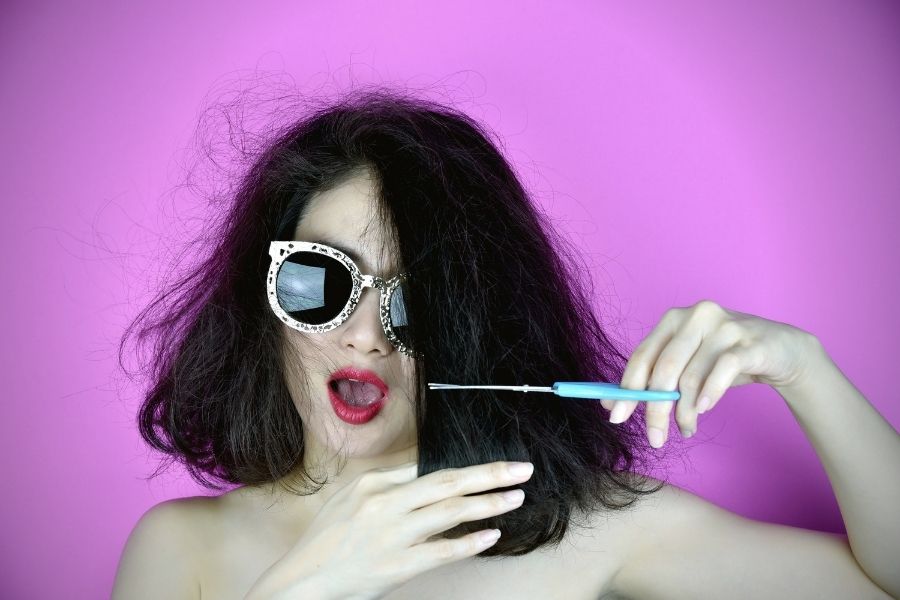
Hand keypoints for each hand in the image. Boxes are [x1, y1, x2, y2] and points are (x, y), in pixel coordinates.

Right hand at [244, 460, 534, 599]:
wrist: (302, 582)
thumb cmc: (327, 541)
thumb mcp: (351, 498)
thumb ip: (389, 483)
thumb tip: (426, 471)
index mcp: (374, 484)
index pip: (431, 469)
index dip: (469, 468)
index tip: (498, 465)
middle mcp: (384, 504)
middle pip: (447, 482)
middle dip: (489, 475)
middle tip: (522, 469)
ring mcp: (391, 535)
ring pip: (449, 513)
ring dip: (487, 504)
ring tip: (515, 497)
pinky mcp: (395, 566)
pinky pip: (440, 552)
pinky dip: (468, 543)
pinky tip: (491, 535)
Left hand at [601, 299, 819, 446]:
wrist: (782, 351)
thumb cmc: (726, 359)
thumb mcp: (688, 365)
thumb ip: (654, 379)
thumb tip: (610, 404)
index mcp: (673, 320)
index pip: (642, 356)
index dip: (626, 388)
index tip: (616, 417)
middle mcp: (696, 316)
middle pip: (664, 369)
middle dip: (655, 409)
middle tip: (655, 437)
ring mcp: (725, 326)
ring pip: (692, 377)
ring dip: (685, 412)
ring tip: (686, 428)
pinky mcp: (750, 342)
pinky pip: (723, 371)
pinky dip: (709, 394)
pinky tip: (704, 410)